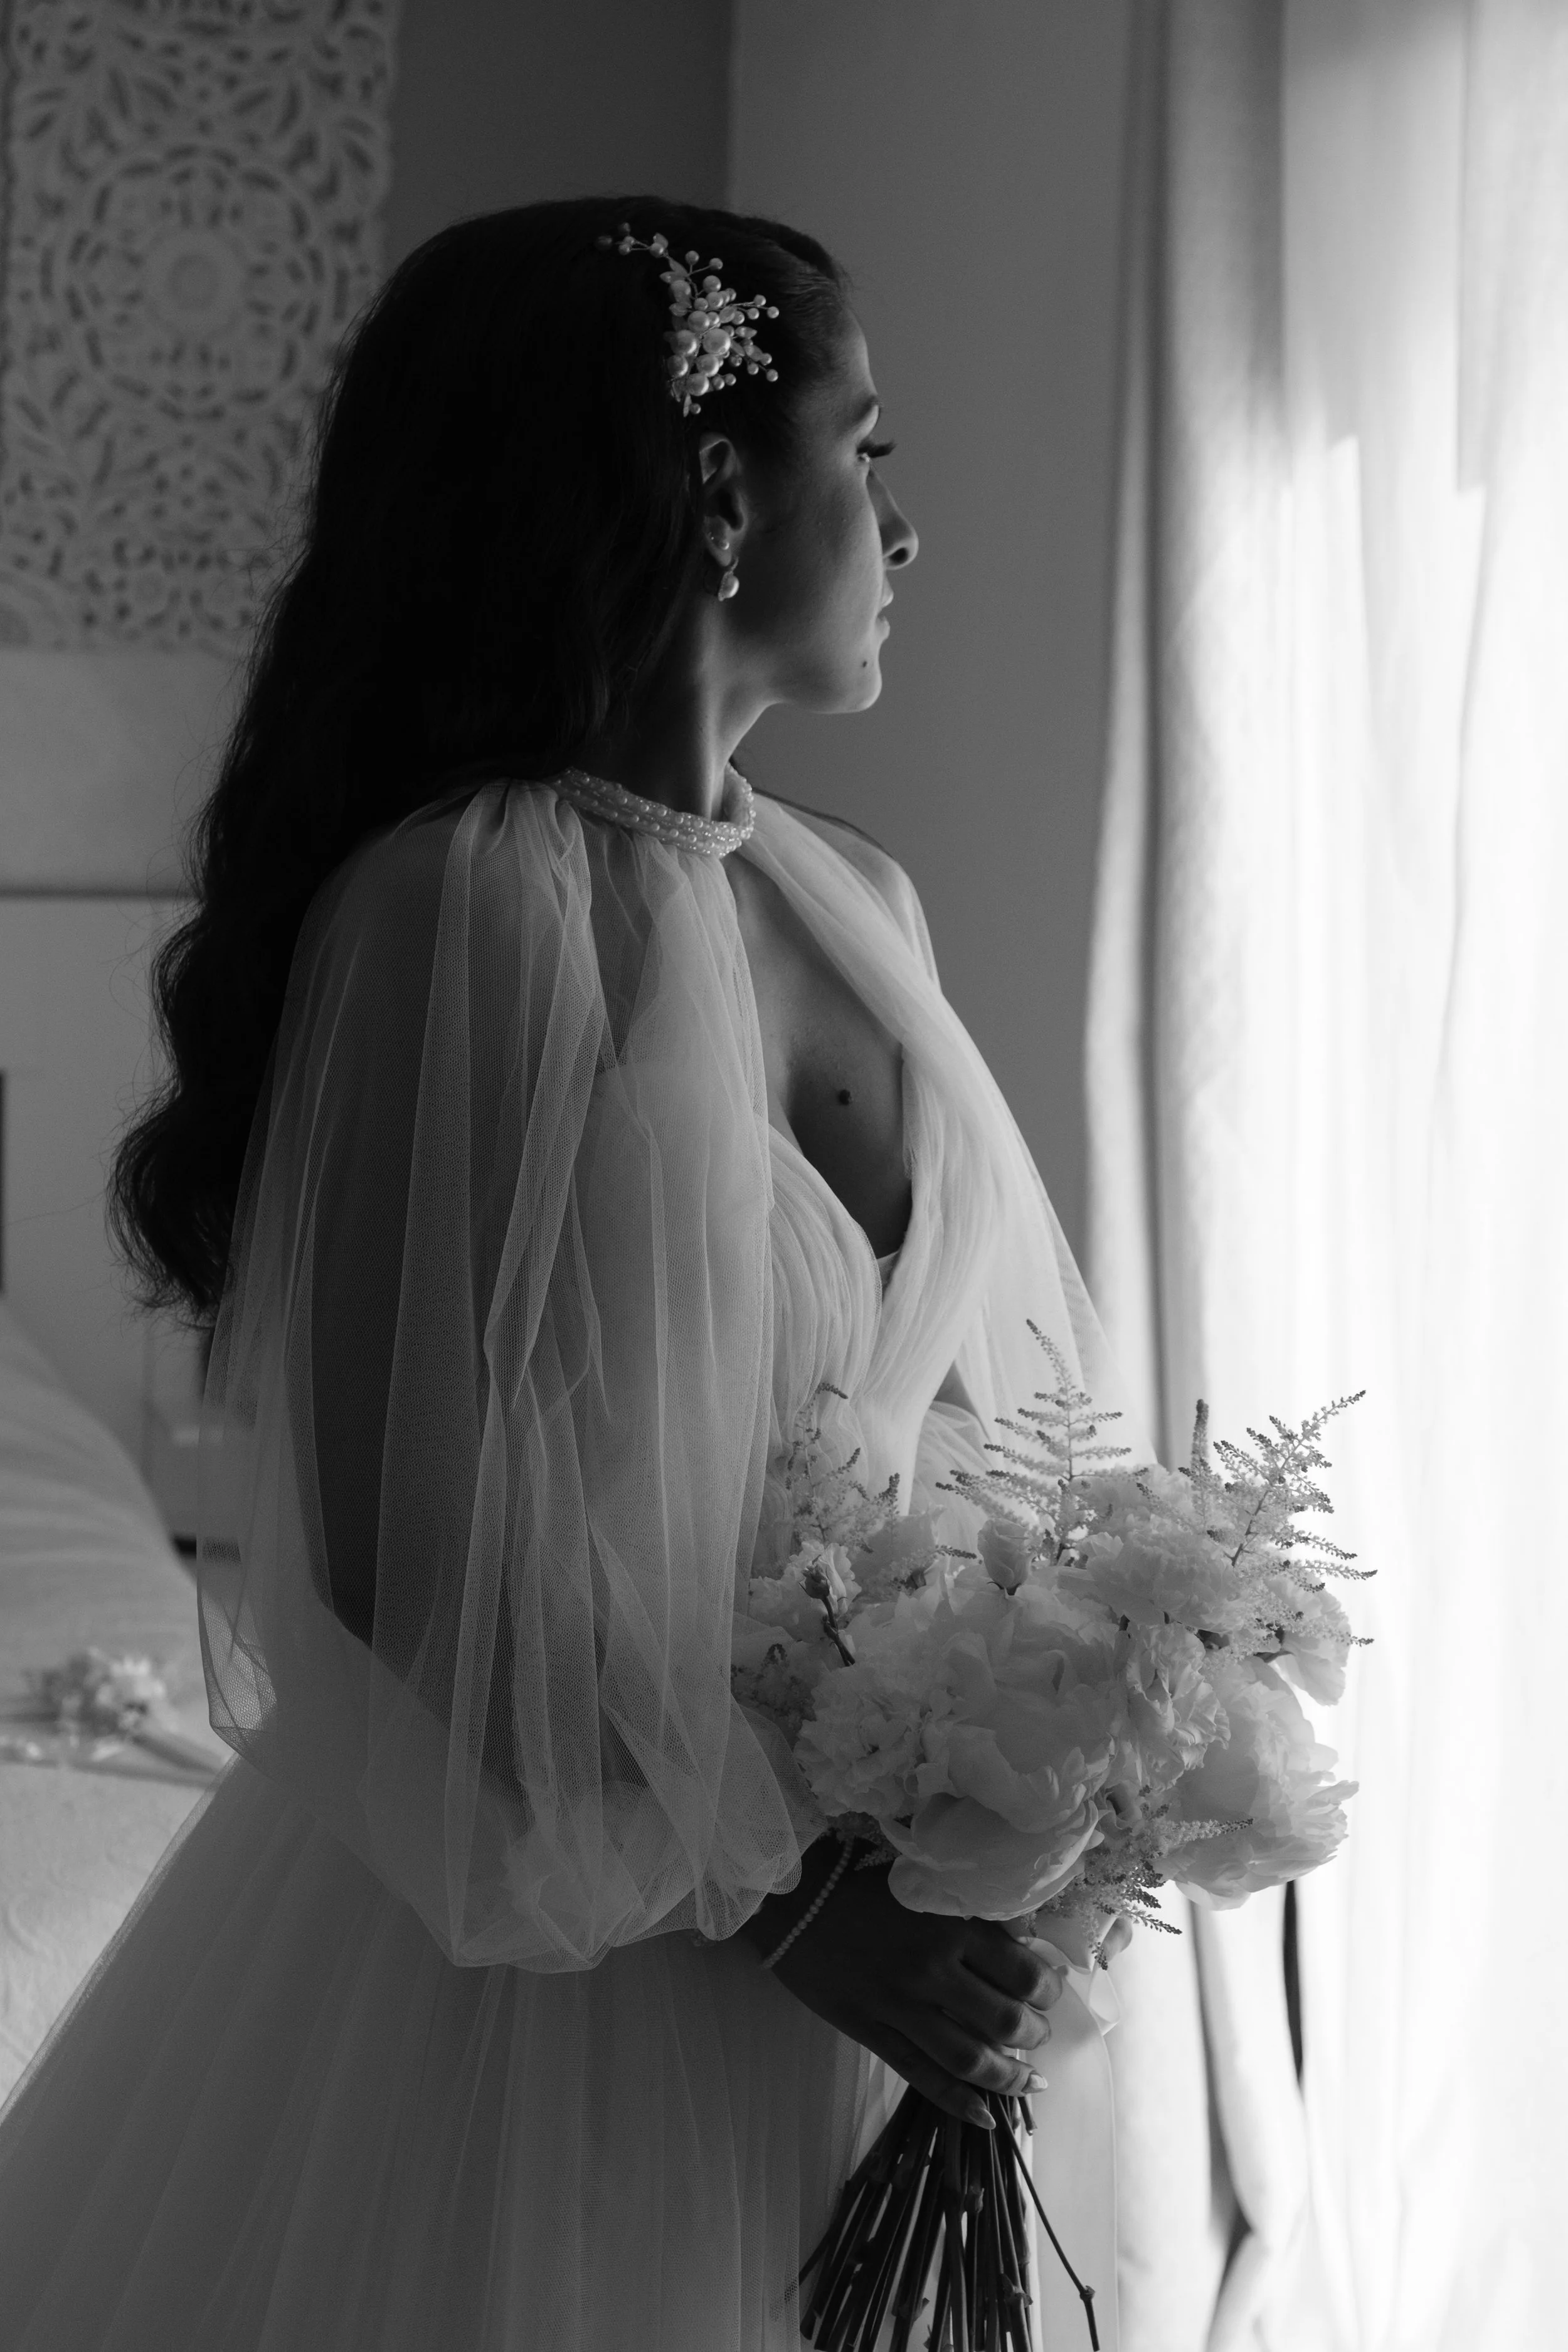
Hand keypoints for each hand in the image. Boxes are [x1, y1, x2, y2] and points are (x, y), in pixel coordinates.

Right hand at [758, 1860, 1068, 2129]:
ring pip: (969, 2058)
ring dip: (1008, 2076)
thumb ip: (971, 1915)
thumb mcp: (926, 1886)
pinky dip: (958, 2102)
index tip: (1051, 1991)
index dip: (1048, 1989)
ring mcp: (900, 2007)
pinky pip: (922, 2076)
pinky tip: (986, 2118)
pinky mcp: (872, 2032)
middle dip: (1034, 2034)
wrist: (794, 1899)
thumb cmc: (862, 1882)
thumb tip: (1024, 1942)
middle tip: (1040, 2033)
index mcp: (950, 1926)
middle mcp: (932, 1970)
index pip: (1022, 1971)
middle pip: (1004, 2020)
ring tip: (1030, 2081)